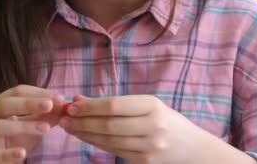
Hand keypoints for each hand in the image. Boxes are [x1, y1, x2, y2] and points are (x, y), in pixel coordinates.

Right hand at [0, 85, 64, 162]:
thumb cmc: (14, 141)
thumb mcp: (31, 127)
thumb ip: (45, 115)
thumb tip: (63, 103)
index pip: (16, 92)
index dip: (38, 93)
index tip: (59, 98)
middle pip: (4, 104)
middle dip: (28, 103)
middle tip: (50, 105)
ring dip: (23, 126)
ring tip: (45, 129)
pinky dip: (8, 154)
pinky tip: (23, 153)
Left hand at [58, 95, 209, 163]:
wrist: (192, 148)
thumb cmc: (165, 120)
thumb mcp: (145, 105)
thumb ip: (114, 103)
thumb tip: (78, 99)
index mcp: (153, 106)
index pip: (115, 105)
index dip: (90, 106)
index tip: (71, 105)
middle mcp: (153, 126)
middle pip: (109, 124)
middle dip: (82, 121)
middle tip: (63, 118)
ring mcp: (150, 147)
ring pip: (109, 140)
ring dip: (85, 134)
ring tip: (69, 127)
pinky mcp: (145, 162)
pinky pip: (115, 151)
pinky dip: (96, 143)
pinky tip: (84, 137)